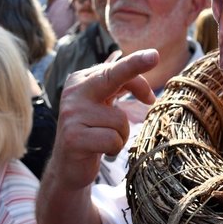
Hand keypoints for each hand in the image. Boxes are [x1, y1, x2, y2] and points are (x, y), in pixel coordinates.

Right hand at [49, 49, 158, 188]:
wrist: (67, 167)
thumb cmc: (92, 132)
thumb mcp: (102, 105)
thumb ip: (116, 84)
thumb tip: (126, 57)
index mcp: (81, 81)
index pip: (114, 70)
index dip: (136, 63)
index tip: (154, 55)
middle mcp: (74, 92)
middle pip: (112, 77)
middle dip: (134, 67)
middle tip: (155, 56)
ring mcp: (71, 115)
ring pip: (120, 120)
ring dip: (121, 135)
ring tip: (104, 139)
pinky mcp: (73, 137)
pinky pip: (113, 140)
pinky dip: (114, 148)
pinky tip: (99, 150)